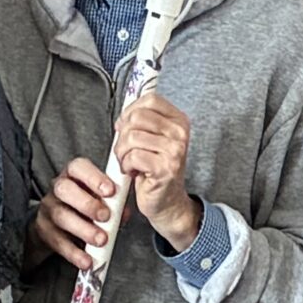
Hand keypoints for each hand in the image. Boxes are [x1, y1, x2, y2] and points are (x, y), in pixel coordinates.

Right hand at [28, 157, 117, 272]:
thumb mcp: (100, 199)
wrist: (58, 223)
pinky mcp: (43, 231)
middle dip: (87, 204)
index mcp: (73, 175)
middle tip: (106, 217)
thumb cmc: (85, 205)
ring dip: (83, 229)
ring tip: (101, 240)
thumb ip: (114, 202)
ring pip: (61, 216)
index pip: (78, 167)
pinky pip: (57, 241)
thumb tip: (123, 212)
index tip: (111, 191)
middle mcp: (57, 188)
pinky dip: (74, 252)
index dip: (94, 177)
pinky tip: (87, 260)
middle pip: (64, 190)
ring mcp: (48, 209)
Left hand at [112, 95, 198, 248]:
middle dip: (123, 134)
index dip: (131, 111)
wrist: (167, 202)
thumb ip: (142, 122)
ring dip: (122, 152)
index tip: (127, 126)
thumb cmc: (155, 169)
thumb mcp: (152, 139)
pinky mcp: (165, 168)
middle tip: (126, 149)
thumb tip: (123, 114)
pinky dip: (126, 165)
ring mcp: (175, 151)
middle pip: (137, 117)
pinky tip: (133, 172)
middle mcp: (180, 133)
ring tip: (129, 162)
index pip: (150, 100)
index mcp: (179, 121)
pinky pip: (133, 156)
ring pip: (132, 137)